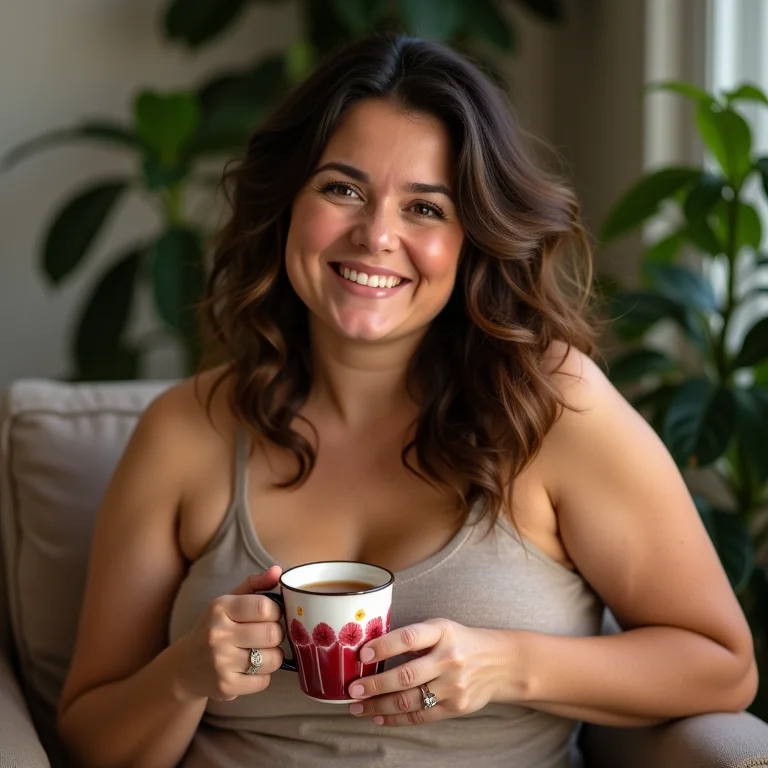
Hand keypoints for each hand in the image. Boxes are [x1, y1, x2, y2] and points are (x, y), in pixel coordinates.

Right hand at [174, 565, 284, 701]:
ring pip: (273, 659)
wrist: (187, 666)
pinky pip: (264, 681)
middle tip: (267, 635)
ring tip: (259, 652)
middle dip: (276, 634)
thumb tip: (277, 570)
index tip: (269, 615)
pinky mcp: (225, 687)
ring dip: (273, 656)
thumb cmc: (217, 627)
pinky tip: (249, 669)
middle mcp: (217, 635)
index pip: (265, 607)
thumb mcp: (230, 601)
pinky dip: (263, 676)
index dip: (275, 612)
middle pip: (273, 634)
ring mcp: (220, 663)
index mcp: (220, 608)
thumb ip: (255, 584)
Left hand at [347, 619, 502, 725]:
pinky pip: (421, 716)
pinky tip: (380, 718)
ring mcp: (453, 685)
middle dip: (375, 685)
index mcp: (442, 632)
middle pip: (406, 675)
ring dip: (379, 706)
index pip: (408, 638)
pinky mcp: (456, 707)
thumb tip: (371, 651)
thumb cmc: (461, 642)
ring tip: (358, 707)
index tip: (362, 654)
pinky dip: (397, 719)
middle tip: (353, 690)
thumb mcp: (441, 628)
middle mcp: (448, 658)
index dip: (383, 646)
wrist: (500, 663)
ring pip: (410, 700)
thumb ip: (414, 638)